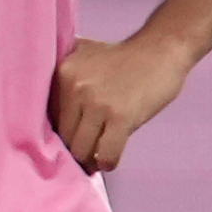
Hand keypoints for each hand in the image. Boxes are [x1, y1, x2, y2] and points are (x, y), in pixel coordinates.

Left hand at [48, 34, 195, 172]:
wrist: (162, 49)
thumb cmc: (126, 57)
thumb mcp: (85, 54)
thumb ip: (65, 77)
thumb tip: (50, 114)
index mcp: (63, 72)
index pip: (49, 117)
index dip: (60, 132)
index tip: (72, 139)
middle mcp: (75, 87)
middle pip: (64, 136)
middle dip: (74, 150)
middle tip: (85, 156)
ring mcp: (98, 103)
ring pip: (81, 149)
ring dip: (89, 161)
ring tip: (96, 161)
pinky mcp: (121, 117)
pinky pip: (106, 153)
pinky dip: (107, 163)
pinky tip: (109, 161)